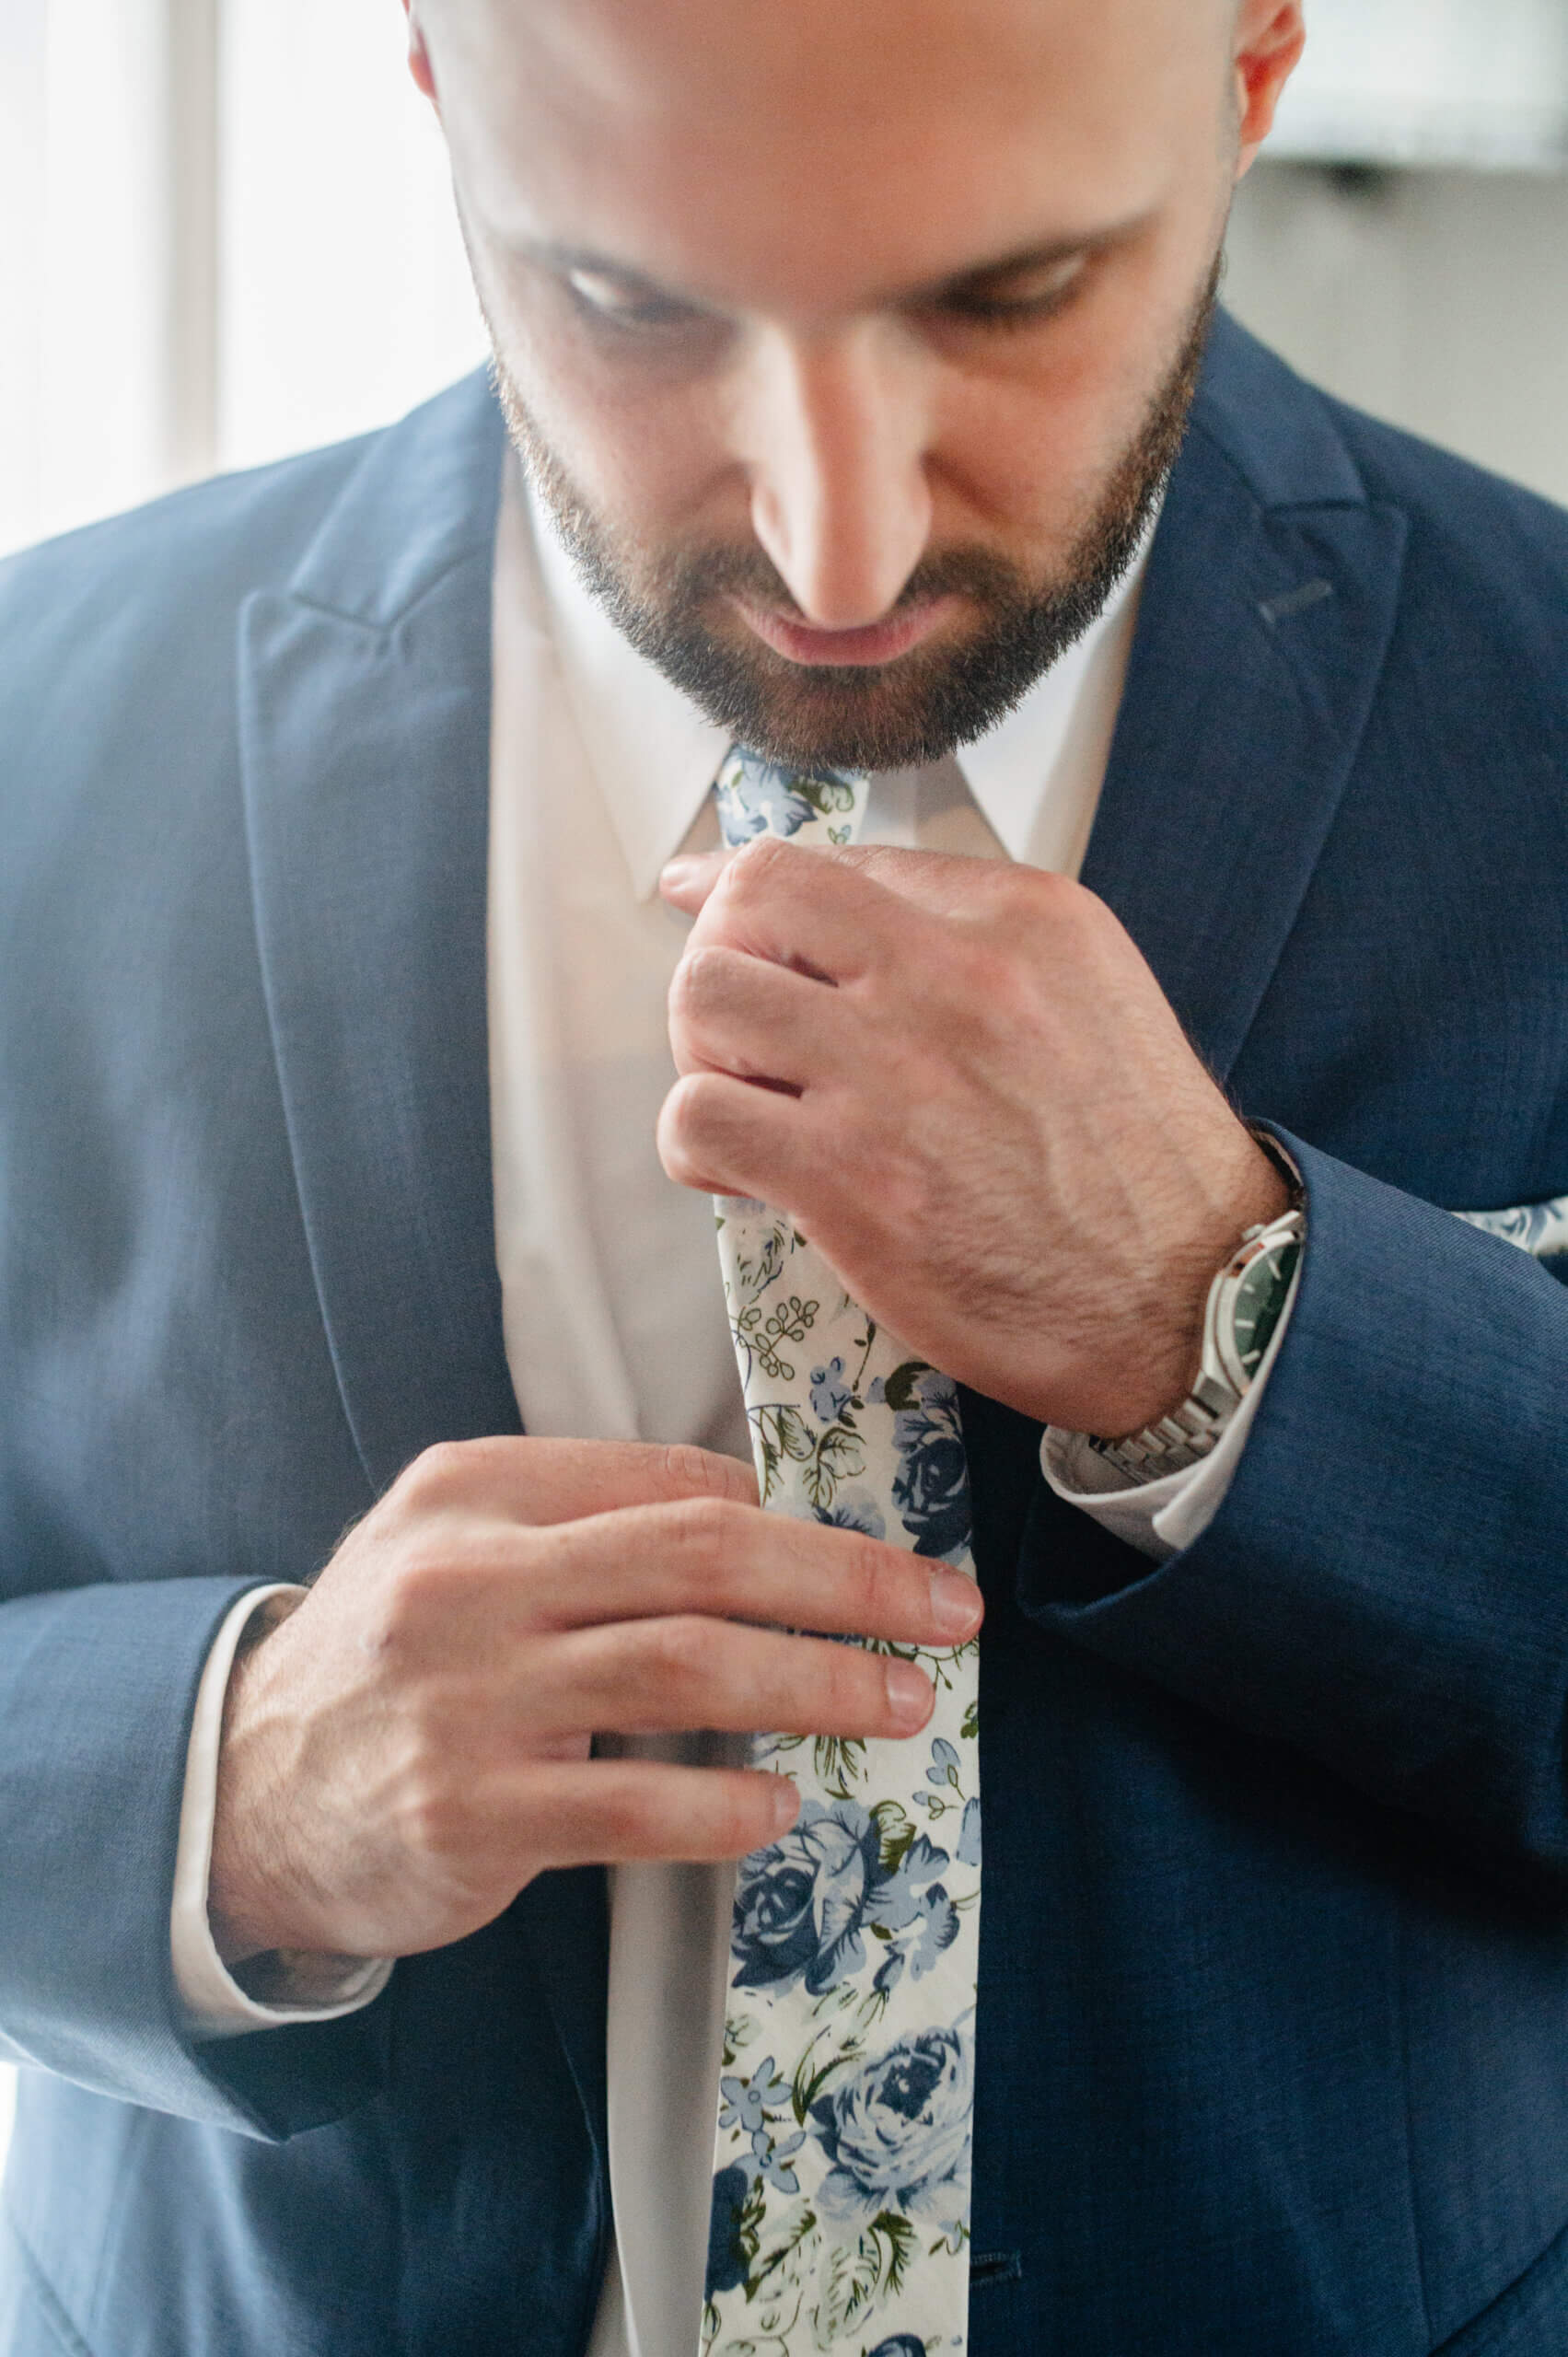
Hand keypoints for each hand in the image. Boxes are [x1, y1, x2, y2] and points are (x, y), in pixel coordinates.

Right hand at [207, 1437, 980, 1965]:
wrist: (243, 1789)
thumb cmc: (387, 1655)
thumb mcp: (453, 1539)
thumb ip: (584, 1511)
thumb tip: (756, 1510)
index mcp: (477, 1491)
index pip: (671, 1480)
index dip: (793, 1520)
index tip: (874, 1560)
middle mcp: (470, 1580)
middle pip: (703, 1555)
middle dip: (850, 1581)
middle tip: (945, 1610)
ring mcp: (469, 1701)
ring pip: (688, 1669)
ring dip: (820, 1683)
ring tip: (900, 1702)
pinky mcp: (470, 1816)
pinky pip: (634, 1805)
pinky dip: (727, 1803)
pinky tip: (779, 1805)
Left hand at [659, 840, 1286, 1434]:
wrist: (1192, 1300)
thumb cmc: (1134, 1165)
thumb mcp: (1086, 992)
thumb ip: (969, 937)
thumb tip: (834, 903)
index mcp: (1016, 918)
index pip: (826, 860)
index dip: (741, 892)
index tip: (705, 908)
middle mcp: (954, 977)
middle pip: (747, 905)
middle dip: (721, 963)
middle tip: (750, 1036)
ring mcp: (898, 1076)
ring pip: (705, 998)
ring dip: (705, 1053)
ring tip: (753, 1103)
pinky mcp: (853, 1180)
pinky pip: (699, 1119)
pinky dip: (697, 1147)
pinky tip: (747, 1176)